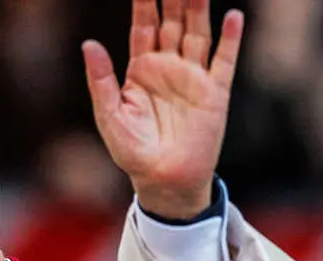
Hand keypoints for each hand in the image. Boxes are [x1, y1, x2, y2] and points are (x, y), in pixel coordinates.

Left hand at [82, 0, 244, 219]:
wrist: (163, 180)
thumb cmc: (133, 151)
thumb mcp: (110, 115)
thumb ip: (100, 80)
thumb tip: (88, 44)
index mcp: (141, 69)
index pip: (144, 26)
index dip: (144, 2)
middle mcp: (169, 67)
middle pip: (173, 21)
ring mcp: (193, 77)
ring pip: (197, 33)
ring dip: (200, 9)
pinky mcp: (215, 93)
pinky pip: (224, 61)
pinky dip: (230, 39)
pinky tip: (234, 17)